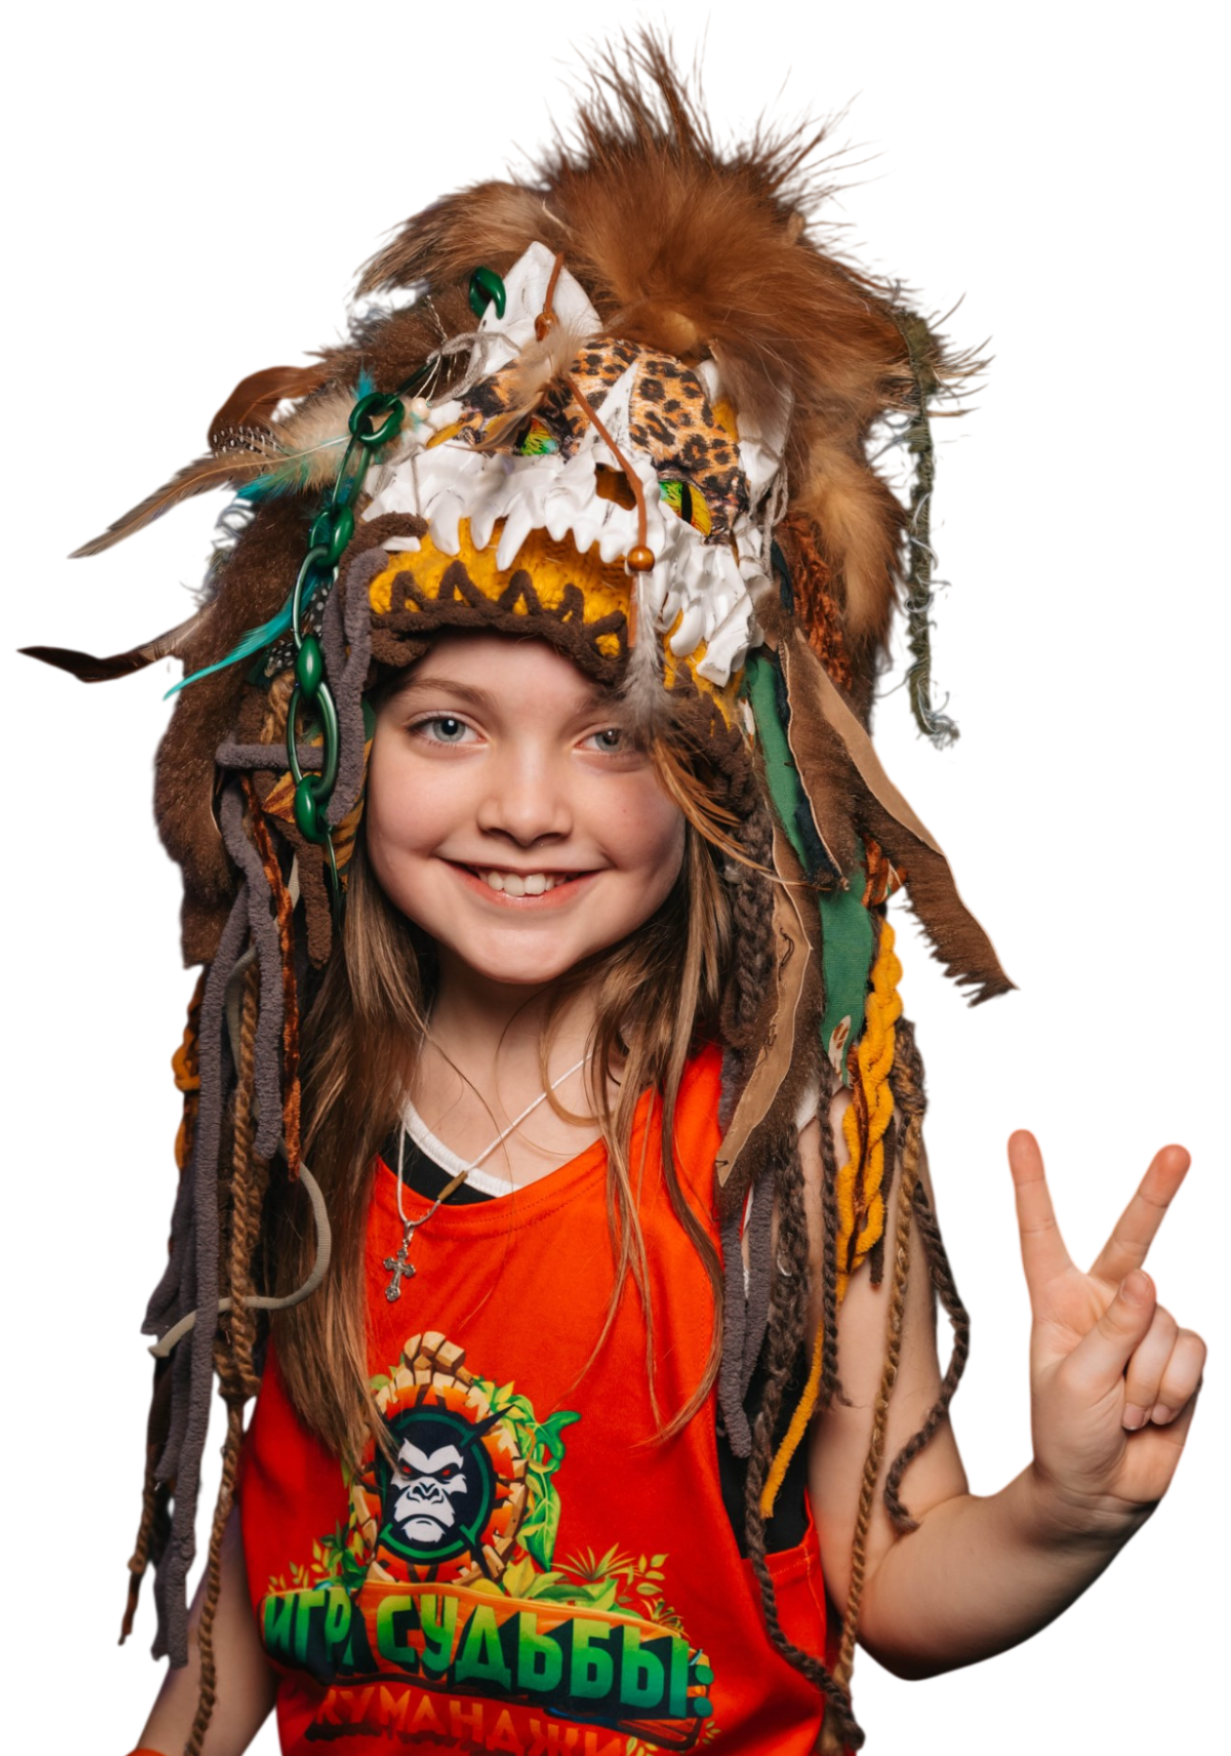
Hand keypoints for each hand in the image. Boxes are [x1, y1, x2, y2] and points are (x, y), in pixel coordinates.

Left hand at [1005, 1128, 1207, 1533]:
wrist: (1099, 1495)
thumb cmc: (1064, 1436)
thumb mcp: (1072, 1381)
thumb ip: (1112, 1330)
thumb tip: (1151, 1279)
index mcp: (1053, 1298)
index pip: (1039, 1231)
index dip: (1031, 1183)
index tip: (1018, 1134)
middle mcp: (1101, 1302)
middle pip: (1132, 1238)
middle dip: (1157, 1193)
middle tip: (1179, 1150)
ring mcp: (1145, 1327)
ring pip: (1165, 1323)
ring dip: (1147, 1376)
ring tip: (1123, 1410)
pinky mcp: (1182, 1358)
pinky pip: (1192, 1354)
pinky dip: (1173, 1388)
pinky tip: (1152, 1414)